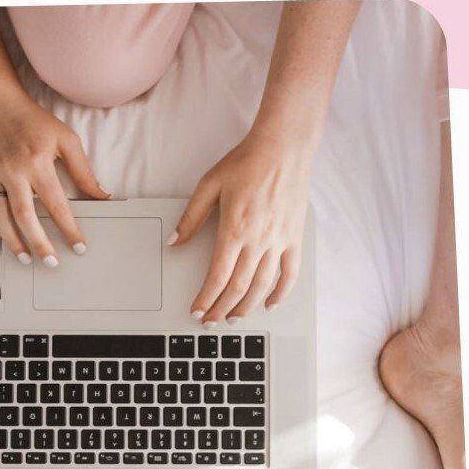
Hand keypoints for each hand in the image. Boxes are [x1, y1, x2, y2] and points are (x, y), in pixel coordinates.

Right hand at [0, 87, 108, 264]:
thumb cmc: (33, 120)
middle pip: (26, 215)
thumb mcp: (65, 139)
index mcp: (37, 162)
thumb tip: (101, 196)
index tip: (79, 247)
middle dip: (40, 242)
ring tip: (25, 259)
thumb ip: (83, 170)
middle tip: (52, 263)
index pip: (56, 204)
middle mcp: (13, 171)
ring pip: (0, 215)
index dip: (69, 228)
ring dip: (12, 240)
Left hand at [170, 132, 311, 324]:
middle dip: (222, 309)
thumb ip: (191, 217)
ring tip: (234, 318)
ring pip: (262, 285)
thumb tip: (175, 242)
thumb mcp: (209, 185)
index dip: (206, 298)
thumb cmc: (247, 162)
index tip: (198, 311)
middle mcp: (258, 239)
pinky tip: (270, 304)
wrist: (283, 147)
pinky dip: (281, 293)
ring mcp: (279, 241)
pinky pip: (290, 273)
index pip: (218, 276)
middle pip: (238, 287)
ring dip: (247, 307)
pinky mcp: (294, 238)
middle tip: (211, 321)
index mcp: (234, 229)